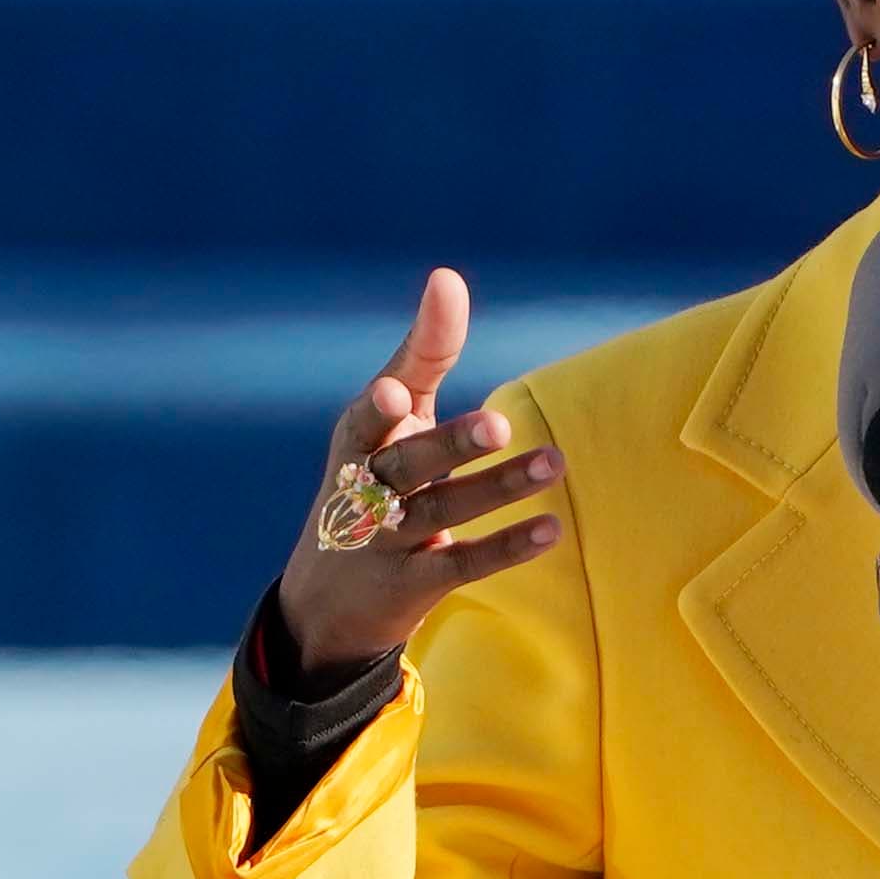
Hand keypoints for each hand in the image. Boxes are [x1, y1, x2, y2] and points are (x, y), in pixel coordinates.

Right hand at [274, 268, 568, 672]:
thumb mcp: (388, 419)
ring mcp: (386, 543)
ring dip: (499, 487)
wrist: (325, 601)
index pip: (367, 419)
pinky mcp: (414, 585)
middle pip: (407, 466)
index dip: (381, 407)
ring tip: (554, 462)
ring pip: (443, 512)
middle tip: (500, 425)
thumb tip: (446, 278)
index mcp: (358, 443)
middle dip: (450, 444)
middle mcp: (364, 491)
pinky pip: (462, 564)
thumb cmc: (370, 478)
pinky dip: (505, 547)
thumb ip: (422, 352)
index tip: (397, 391)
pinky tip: (552, 529)